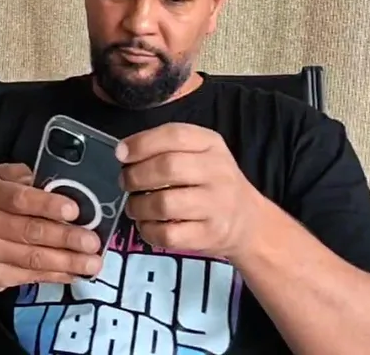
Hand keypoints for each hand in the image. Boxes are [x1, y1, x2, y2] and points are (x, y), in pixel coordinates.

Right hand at [0, 163, 103, 290]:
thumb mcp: (3, 180)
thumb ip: (27, 178)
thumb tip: (62, 186)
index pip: (20, 199)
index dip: (48, 204)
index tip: (74, 210)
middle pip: (31, 232)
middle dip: (67, 237)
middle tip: (93, 241)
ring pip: (34, 259)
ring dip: (68, 261)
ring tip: (93, 263)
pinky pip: (32, 276)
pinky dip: (58, 275)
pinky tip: (76, 272)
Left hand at [118, 123, 260, 260]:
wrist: (248, 221)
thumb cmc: (212, 182)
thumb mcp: (200, 153)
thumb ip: (165, 146)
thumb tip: (123, 151)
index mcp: (212, 145)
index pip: (174, 135)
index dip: (142, 144)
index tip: (121, 154)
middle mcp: (218, 172)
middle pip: (167, 168)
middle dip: (135, 176)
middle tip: (125, 183)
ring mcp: (217, 205)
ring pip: (164, 204)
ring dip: (138, 206)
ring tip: (134, 206)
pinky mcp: (210, 235)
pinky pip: (168, 235)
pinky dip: (148, 230)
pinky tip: (147, 225)